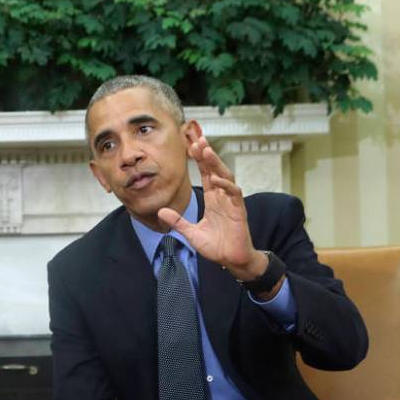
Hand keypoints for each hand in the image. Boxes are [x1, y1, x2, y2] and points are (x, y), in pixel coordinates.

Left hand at [157, 135, 267, 281]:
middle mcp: (222, 197)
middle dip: (207, 155)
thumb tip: (160, 212)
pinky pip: (234, 193)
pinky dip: (226, 185)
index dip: (200, 160)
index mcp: (213, 199)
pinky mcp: (239, 210)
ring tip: (207, 151)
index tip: (192, 145)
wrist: (231, 259)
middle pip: (215, 170)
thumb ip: (177, 222)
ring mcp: (231, 202)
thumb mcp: (191, 233)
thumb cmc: (216, 246)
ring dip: (216, 164)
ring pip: (226, 176)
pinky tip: (216, 179)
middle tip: (199, 140)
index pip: (206, 174)